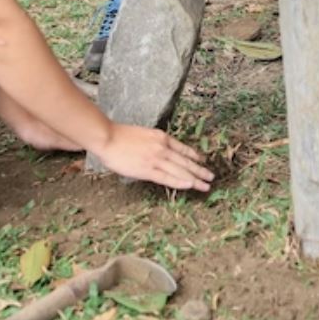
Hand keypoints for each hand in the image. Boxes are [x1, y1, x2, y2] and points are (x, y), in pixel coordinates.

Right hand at [92, 124, 213, 190]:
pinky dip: (180, 182)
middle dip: (200, 170)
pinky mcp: (148, 170)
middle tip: (211, 176)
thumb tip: (161, 152)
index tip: (202, 161)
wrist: (108, 137)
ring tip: (206, 185)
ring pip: (181, 171)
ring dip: (195, 178)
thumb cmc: (120, 136)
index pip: (183, 149)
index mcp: (161, 137)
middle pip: (186, 161)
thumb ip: (154, 143)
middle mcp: (162, 148)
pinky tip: (190, 185)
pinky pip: (167, 178)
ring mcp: (156, 159)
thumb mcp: (143, 134)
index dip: (195, 156)